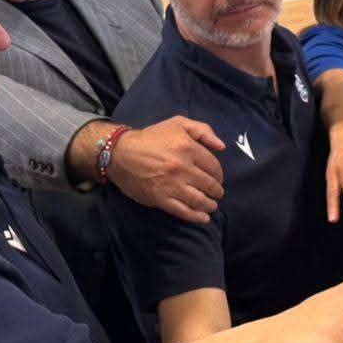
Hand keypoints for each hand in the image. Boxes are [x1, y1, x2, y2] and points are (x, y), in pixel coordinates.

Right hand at [109, 117, 224, 223]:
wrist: (120, 153)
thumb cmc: (151, 137)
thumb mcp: (178, 123)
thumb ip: (203, 130)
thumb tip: (222, 147)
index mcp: (188, 148)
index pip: (213, 166)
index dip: (219, 174)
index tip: (218, 178)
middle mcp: (182, 167)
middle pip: (209, 184)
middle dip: (217, 191)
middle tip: (217, 193)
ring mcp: (171, 185)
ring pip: (199, 200)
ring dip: (210, 205)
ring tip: (212, 206)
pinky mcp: (160, 198)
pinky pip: (183, 210)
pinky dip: (196, 216)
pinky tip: (204, 218)